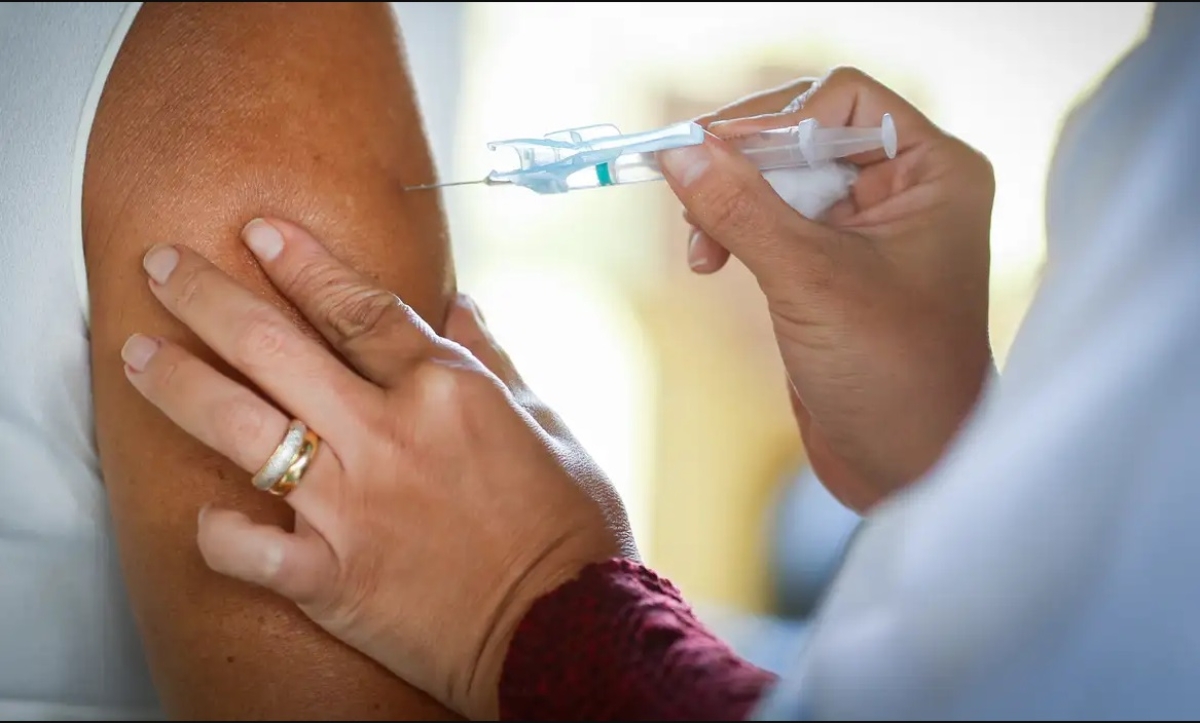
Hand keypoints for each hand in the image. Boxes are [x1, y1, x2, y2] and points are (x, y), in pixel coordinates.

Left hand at [121, 219, 634, 719]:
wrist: (566, 630)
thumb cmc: (568, 529)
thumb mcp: (547, 425)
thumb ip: (492, 360)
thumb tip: (459, 305)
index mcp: (445, 392)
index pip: (356, 308)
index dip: (301, 263)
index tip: (257, 231)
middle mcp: (386, 436)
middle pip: (273, 346)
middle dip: (206, 295)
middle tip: (164, 264)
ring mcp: (351, 506)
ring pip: (238, 425)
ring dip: (177, 381)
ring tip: (136, 352)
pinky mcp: (330, 577)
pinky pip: (244, 547)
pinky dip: (217, 529)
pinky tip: (207, 512)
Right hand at [661, 67, 994, 511]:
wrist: (909, 469)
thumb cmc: (892, 375)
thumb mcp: (810, 281)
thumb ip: (742, 208)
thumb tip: (679, 152)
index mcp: (932, 173)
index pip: (843, 99)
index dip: (773, 119)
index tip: (710, 150)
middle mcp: (905, 191)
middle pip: (803, 137)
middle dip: (741, 166)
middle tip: (689, 197)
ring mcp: (866, 231)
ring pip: (778, 181)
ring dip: (729, 204)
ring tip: (700, 249)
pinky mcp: (831, 270)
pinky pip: (771, 224)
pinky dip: (734, 234)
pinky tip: (709, 263)